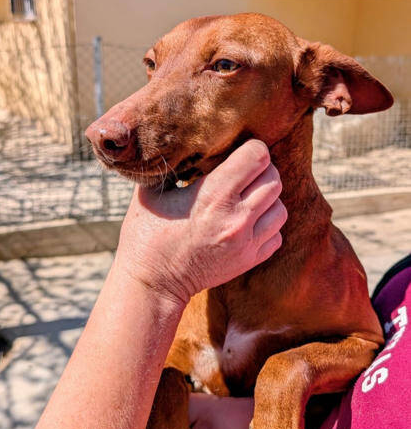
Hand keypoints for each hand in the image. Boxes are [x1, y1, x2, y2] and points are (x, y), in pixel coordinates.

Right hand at [116, 139, 286, 304]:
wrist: (152, 283)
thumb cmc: (146, 234)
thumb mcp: (153, 192)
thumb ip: (174, 166)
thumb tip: (190, 145)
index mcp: (214, 194)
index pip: (257, 155)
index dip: (249, 149)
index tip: (237, 154)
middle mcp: (237, 217)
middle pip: (274, 178)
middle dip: (260, 171)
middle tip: (242, 175)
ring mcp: (246, 242)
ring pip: (281, 206)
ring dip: (266, 199)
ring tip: (246, 199)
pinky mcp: (249, 260)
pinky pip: (277, 234)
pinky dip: (266, 226)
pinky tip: (246, 224)